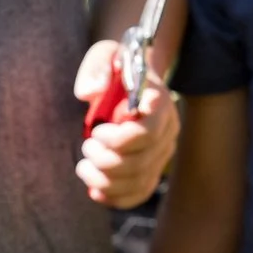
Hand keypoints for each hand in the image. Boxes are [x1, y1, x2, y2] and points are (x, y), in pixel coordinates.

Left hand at [75, 47, 178, 206]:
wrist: (129, 81)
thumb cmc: (116, 68)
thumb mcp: (105, 54)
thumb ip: (96, 66)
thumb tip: (90, 93)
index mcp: (157, 101)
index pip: (146, 131)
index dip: (118, 139)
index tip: (98, 130)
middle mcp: (167, 129)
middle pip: (138, 161)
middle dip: (103, 159)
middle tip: (87, 144)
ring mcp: (162, 152)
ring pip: (137, 181)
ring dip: (103, 180)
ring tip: (85, 165)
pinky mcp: (152, 169)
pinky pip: (139, 194)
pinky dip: (114, 198)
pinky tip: (94, 191)